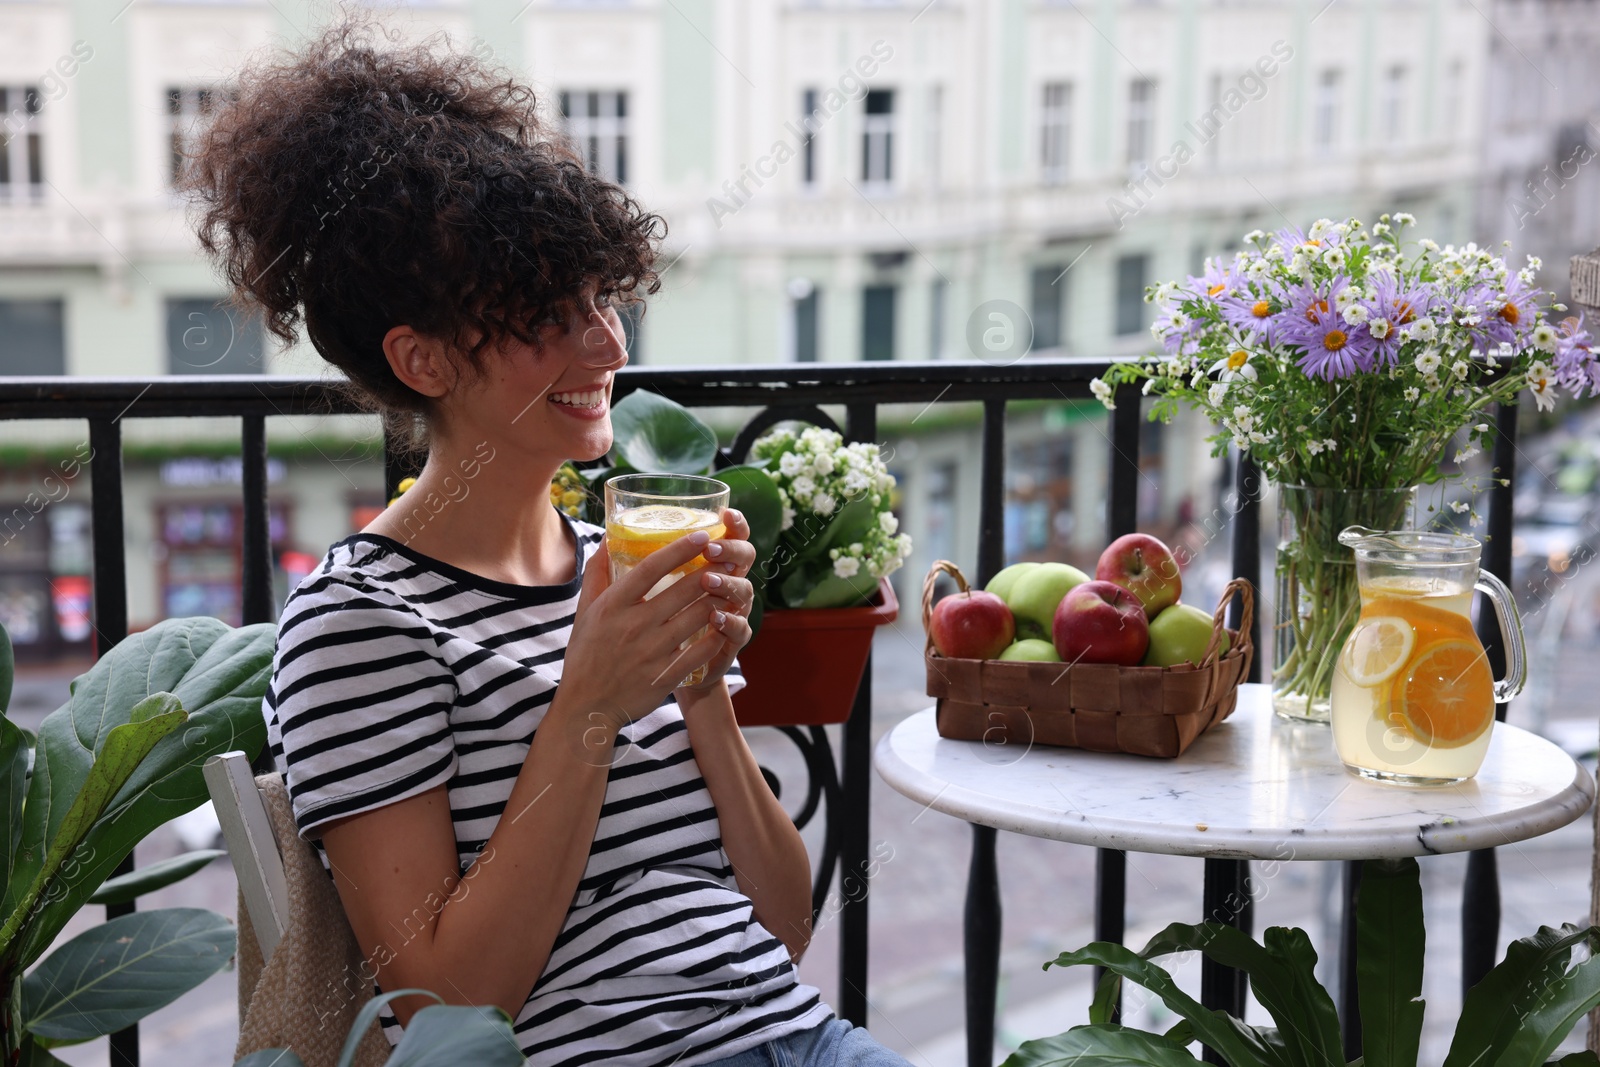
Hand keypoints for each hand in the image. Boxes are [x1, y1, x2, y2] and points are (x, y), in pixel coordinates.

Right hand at [561, 515, 749, 727]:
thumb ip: (597, 574)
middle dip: (712, 569)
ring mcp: (652, 651)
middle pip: (683, 588)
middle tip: (728, 557)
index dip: (680, 548)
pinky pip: (701, 650)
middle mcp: (634, 625)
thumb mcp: (585, 611)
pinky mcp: (665, 675)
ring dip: (718, 598)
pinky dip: (717, 634)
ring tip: (730, 586)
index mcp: (613, 605)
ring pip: (698, 616)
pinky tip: (725, 622)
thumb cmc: (586, 654)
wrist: (587, 706)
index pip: (652, 567)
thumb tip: (608, 538)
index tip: (702, 535)